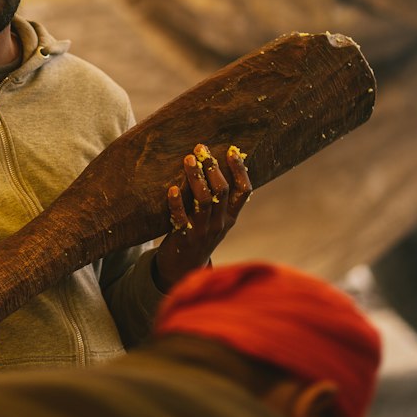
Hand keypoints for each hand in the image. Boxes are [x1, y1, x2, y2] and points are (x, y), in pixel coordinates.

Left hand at [152, 144, 251, 292]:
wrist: (184, 268)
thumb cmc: (200, 235)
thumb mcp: (216, 219)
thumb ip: (218, 198)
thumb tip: (214, 163)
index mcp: (231, 216)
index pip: (243, 191)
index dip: (240, 170)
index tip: (232, 151)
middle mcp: (220, 223)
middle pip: (221, 191)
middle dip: (212, 168)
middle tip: (201, 149)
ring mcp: (203, 231)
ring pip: (203, 200)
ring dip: (195, 178)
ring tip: (188, 160)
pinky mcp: (184, 237)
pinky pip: (181, 218)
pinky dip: (176, 202)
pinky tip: (172, 189)